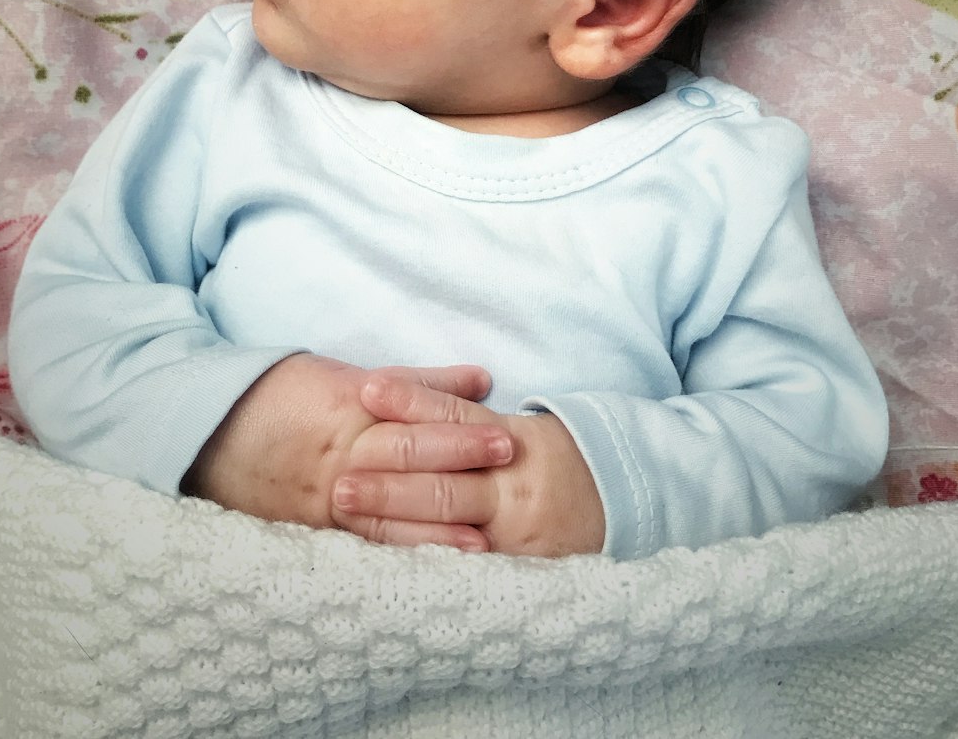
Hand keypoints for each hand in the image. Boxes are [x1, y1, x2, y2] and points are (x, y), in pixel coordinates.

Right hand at [181, 354, 513, 550]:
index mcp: (352, 408)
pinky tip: (428, 571)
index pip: (416, 420)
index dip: (461, 430)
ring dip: (434, 527)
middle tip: (507, 471)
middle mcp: (342, 454)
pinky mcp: (312, 530)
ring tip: (481, 541)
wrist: (209, 427)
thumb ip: (420, 382)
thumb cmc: (284, 393)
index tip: (505, 436)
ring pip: (385, 514)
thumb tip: (483, 380)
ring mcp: (325, 497)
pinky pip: (359, 546)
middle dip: (458, 467)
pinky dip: (395, 557)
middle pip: (407, 461)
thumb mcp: (348, 375)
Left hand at [330, 375, 605, 557]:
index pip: (454, 416)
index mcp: (510, 438)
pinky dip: (426, 561)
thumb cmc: (549, 457)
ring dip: (394, 518)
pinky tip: (389, 561)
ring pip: (448, 524)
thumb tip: (398, 391)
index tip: (367, 389)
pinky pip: (463, 566)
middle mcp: (512, 483)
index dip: (411, 401)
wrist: (617, 501)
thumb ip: (462, 413)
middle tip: (340, 479)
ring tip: (349, 510)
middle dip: (389, 479)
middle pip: (444, 479)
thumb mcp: (515, 427)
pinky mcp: (516, 568)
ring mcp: (514, 530)